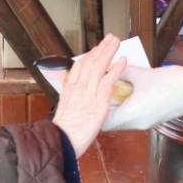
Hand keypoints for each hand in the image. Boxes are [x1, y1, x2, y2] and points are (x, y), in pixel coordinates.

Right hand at [52, 34, 126, 157]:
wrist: (61, 144)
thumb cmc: (63, 135)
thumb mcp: (63, 115)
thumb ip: (71, 106)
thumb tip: (75, 105)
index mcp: (69, 92)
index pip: (79, 68)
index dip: (88, 56)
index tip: (96, 49)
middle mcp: (78, 89)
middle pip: (89, 63)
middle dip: (100, 49)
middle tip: (109, 38)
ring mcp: (88, 94)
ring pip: (98, 67)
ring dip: (108, 52)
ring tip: (116, 41)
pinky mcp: (98, 102)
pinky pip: (108, 81)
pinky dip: (116, 69)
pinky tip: (122, 60)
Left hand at [102, 65, 182, 130]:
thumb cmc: (171, 83)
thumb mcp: (142, 73)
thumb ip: (123, 71)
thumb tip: (112, 68)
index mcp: (132, 115)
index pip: (104, 122)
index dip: (96, 110)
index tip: (94, 96)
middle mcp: (137, 123)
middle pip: (112, 122)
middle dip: (105, 107)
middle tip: (101, 92)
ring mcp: (146, 122)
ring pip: (122, 120)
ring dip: (117, 107)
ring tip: (114, 90)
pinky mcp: (153, 118)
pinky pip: (133, 116)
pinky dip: (127, 106)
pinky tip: (128, 92)